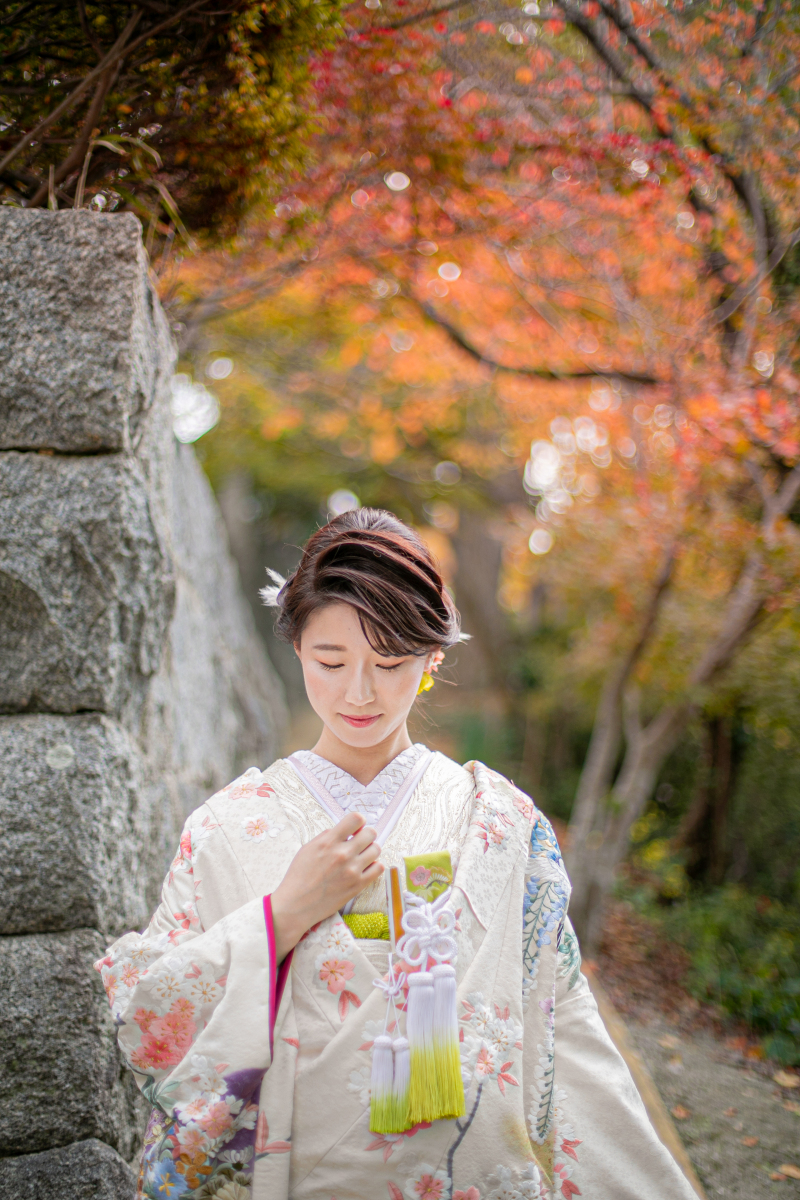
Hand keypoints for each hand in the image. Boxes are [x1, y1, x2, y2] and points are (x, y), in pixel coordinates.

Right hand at [270, 812, 382, 960]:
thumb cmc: (299, 876)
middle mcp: (343, 854)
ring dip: (370, 850)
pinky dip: (374, 865)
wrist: (297, 904)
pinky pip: (378, 868)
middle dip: (365, 835)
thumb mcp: (308, 848)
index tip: (356, 828)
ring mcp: (352, 870)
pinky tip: (364, 867)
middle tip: (359, 842)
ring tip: (361, 856)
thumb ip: (327, 837)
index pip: (356, 819)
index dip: (358, 821)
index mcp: (329, 842)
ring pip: (376, 849)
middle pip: (370, 833)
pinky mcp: (358, 885)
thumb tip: (344, 830)